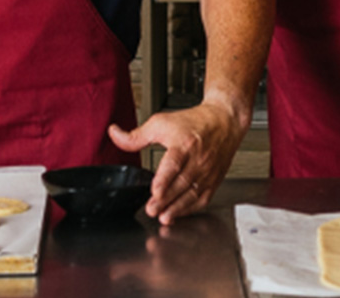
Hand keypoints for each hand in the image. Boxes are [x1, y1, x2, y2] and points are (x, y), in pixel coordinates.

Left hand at [108, 98, 247, 224]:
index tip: (155, 191)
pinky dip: (191, 208)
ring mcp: (207, 171)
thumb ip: (136, 135)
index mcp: (184, 143)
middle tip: (152, 210)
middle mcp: (198, 159)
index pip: (174, 163)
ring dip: (178, 208)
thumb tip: (115, 134)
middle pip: (181, 183)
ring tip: (164, 217)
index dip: (164, 179)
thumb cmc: (194, 122)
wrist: (224, 121)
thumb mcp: (161, 122)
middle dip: (166, 199)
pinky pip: (203, 198)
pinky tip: (178, 214)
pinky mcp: (214, 180)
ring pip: (192, 193)